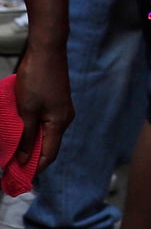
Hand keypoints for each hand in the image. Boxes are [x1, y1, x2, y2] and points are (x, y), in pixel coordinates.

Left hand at [12, 42, 71, 171]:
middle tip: (9, 165)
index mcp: (59, 123)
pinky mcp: (55, 103)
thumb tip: (23, 159)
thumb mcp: (26, 110)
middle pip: (48, 146)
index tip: (15, 176)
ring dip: (30, 144)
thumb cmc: (37, 80)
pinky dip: (33, 131)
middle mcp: (64, 119)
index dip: (34, 168)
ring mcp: (61, 110)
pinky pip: (45, 123)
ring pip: (46, 134)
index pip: (49, 154)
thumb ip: (27, 135)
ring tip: (12, 150)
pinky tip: (20, 131)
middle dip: (30, 158)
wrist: (47, 52)